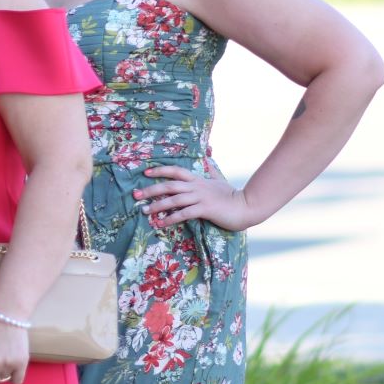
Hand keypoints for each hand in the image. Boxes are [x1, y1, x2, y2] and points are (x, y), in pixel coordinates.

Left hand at [136, 164, 255, 231]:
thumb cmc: (232, 196)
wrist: (247, 206)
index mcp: (198, 180)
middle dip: (151, 189)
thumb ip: (211, 172)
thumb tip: (207, 160)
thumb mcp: (219, 180)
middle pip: (169, 185)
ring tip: (144, 211)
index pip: (176, 171)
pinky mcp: (206, 209)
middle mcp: (197, 187)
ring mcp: (201, 197)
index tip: (145, 172)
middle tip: (135, 194)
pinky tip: (161, 223)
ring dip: (157, 205)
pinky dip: (171, 218)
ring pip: (174, 199)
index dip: (160, 170)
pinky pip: (184, 213)